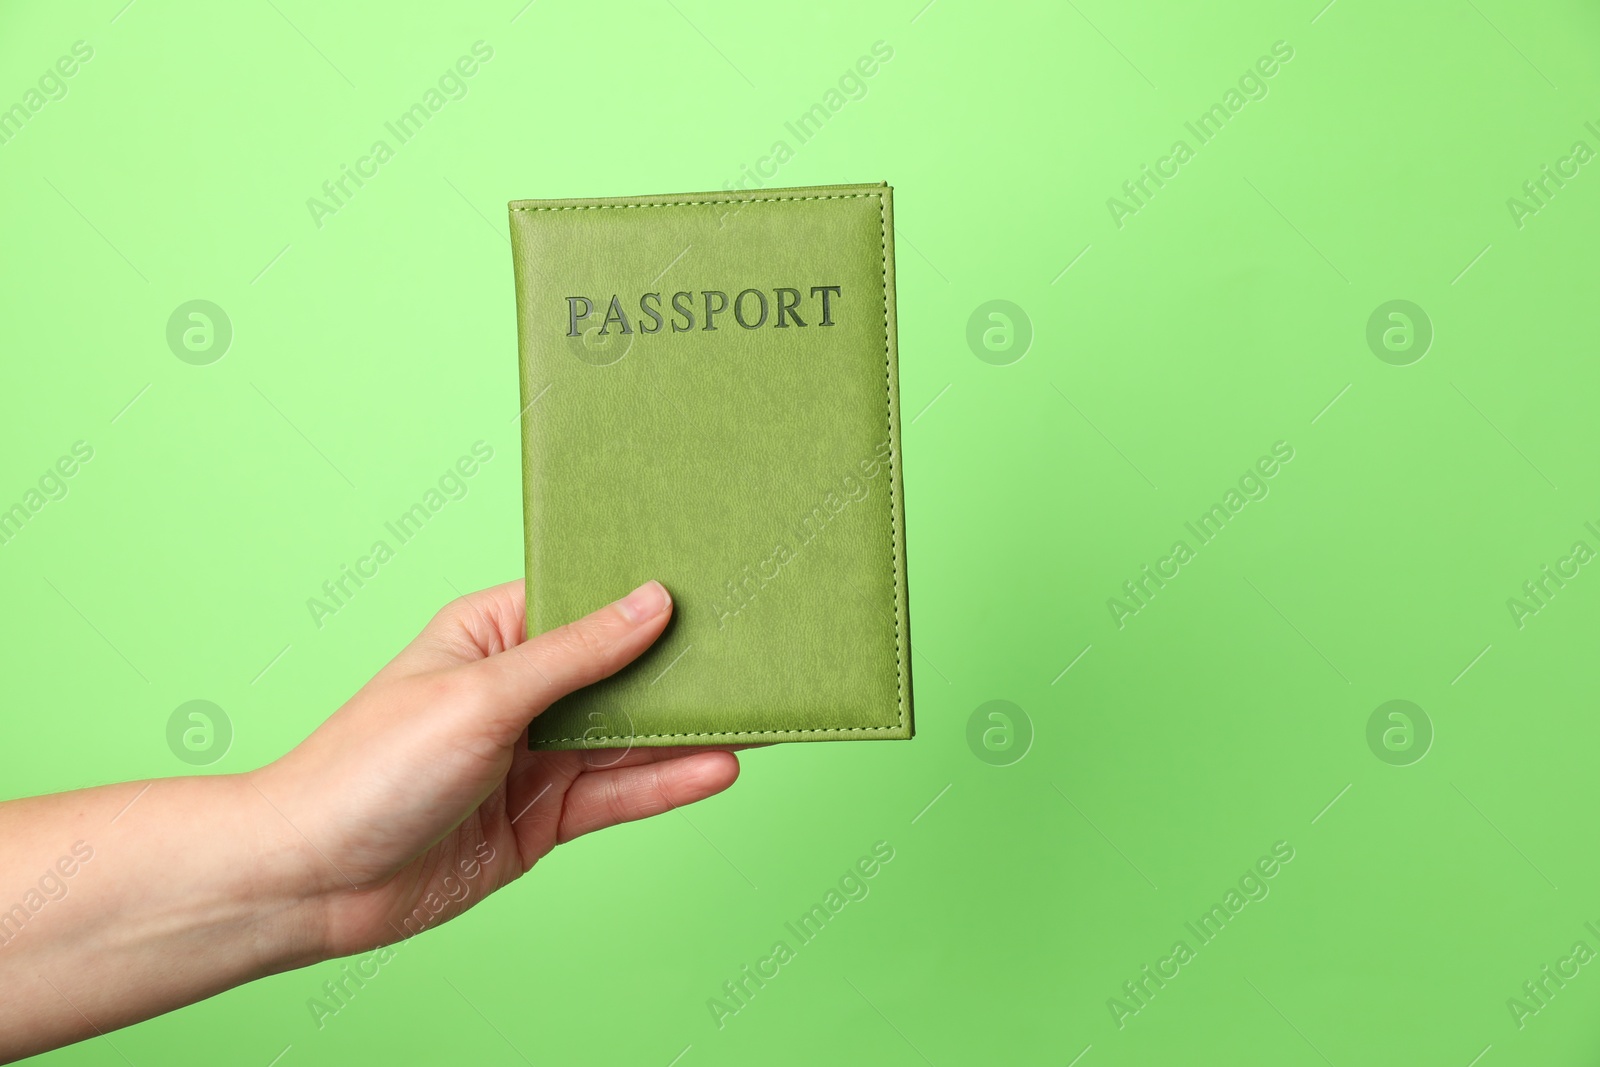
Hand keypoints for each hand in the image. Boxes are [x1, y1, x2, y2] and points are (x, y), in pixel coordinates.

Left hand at [249, 579, 739, 957]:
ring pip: (628, 736)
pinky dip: (667, 783)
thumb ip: (577, 654)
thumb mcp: (483, 694)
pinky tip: (717, 767)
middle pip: (620, 672)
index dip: (649, 595)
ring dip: (686, 730)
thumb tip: (652, 602)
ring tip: (762, 713)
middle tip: (761, 649)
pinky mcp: (544, 817)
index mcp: (494, 633)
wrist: (315, 881)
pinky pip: (618, 794)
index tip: (719, 581)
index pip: (588, 603)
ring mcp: (535, 756)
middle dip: (682, 666)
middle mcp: (520, 690)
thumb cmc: (370, 767)